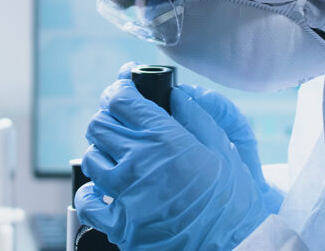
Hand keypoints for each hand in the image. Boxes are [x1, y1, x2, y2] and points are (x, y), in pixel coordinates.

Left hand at [76, 78, 268, 249]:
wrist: (236, 246)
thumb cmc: (233, 200)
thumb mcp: (223, 148)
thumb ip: (196, 116)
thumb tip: (175, 95)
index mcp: (165, 139)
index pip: (120, 100)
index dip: (118, 90)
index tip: (122, 91)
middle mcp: (139, 164)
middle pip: (99, 125)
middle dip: (108, 119)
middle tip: (122, 125)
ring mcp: (127, 196)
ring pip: (90, 159)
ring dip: (102, 154)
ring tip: (120, 160)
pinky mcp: (121, 226)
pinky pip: (88, 202)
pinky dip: (93, 194)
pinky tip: (107, 191)